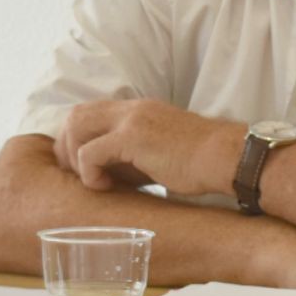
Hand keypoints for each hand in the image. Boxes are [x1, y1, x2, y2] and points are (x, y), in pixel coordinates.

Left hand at [53, 100, 243, 195]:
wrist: (229, 159)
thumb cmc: (202, 164)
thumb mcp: (161, 152)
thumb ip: (133, 155)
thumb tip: (106, 173)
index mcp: (141, 110)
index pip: (92, 112)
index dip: (78, 138)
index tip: (83, 166)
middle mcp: (133, 108)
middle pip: (76, 114)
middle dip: (66, 146)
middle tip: (76, 174)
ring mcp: (132, 120)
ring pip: (76, 126)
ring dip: (73, 156)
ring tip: (89, 180)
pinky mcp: (132, 138)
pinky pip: (89, 152)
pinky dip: (88, 172)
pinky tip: (104, 187)